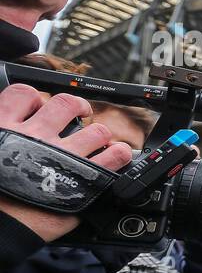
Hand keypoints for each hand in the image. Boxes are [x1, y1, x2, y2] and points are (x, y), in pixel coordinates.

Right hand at [0, 84, 132, 241]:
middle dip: (77, 107)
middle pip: (66, 104)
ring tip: (95, 143)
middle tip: (79, 116)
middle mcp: (36, 136)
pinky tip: (115, 156)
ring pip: (96, 130)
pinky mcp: (84, 178)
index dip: (36, 98)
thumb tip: (3, 128)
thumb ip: (0, 136)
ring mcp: (63, 156)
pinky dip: (119, 154)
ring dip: (99, 134)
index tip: (40, 107)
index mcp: (5, 127)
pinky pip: (114, 157)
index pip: (24, 94)